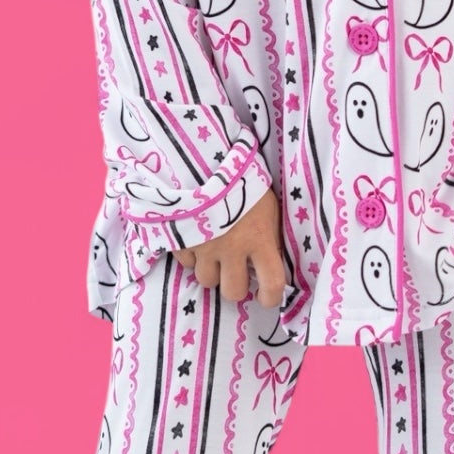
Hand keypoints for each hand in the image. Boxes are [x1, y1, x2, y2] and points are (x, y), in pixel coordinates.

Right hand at [171, 185, 288, 307]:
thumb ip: (269, 233)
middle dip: (234, 286)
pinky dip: (191, 255)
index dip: (271, 298)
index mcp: (260, 238)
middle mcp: (232, 248)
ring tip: (213, 252)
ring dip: (211, 271)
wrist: (204, 156)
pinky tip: (196, 238)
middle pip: (233, 292)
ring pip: (206, 280)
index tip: (266, 297)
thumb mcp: (267, 204)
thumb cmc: (244, 179)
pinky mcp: (180, 240)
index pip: (272, 283)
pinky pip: (185, 263)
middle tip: (235, 272)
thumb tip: (271, 257)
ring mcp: (204, 246)